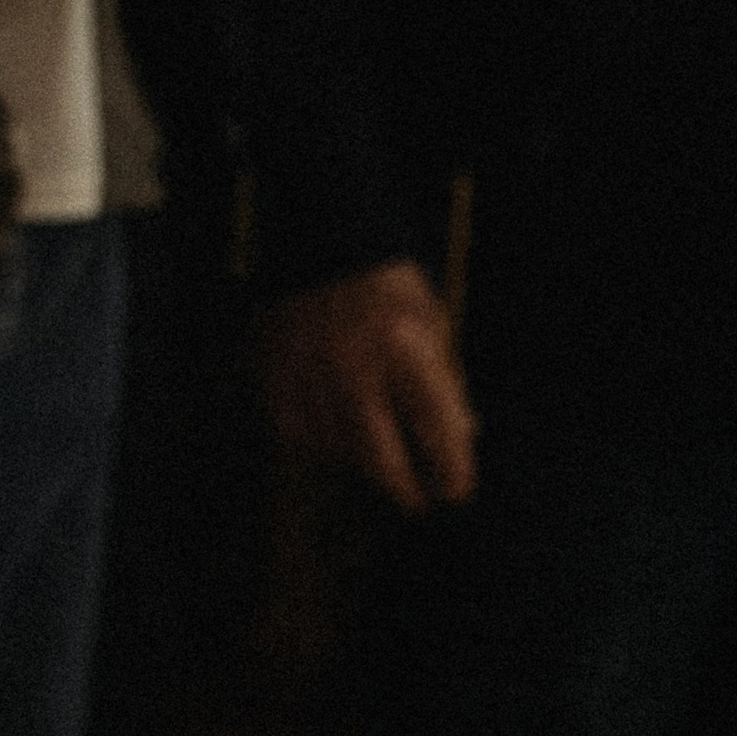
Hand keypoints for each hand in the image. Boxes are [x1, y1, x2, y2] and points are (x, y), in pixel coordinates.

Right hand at [264, 260, 476, 511]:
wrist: (318, 237)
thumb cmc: (385, 283)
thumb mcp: (431, 324)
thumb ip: (446, 384)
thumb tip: (462, 439)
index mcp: (404, 351)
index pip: (437, 438)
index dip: (453, 475)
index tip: (455, 490)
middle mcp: (353, 368)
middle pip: (383, 465)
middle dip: (406, 489)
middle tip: (415, 498)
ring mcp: (308, 374)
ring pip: (341, 449)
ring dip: (361, 451)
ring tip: (370, 428)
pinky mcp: (273, 374)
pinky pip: (300, 431)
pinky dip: (319, 429)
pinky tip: (331, 408)